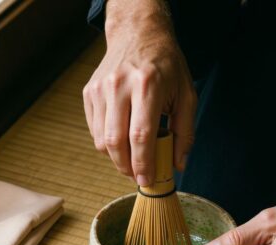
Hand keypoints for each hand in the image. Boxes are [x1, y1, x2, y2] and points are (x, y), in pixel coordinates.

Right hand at [83, 0, 196, 185]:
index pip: (141, 135)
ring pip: (102, 140)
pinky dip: (107, 143)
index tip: (147, 180)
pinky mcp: (89, 92)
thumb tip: (178, 165)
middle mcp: (120, 86)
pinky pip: (95, 129)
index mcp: (147, 85)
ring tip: (131, 161)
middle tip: (138, 176)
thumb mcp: (186, 94)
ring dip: (116, 158)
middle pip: (116, 142)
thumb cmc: (166, 65)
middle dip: (127, 167)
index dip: (143, 163)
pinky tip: (121, 142)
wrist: (138, 34)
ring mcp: (100, 89)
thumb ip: (185, 131)